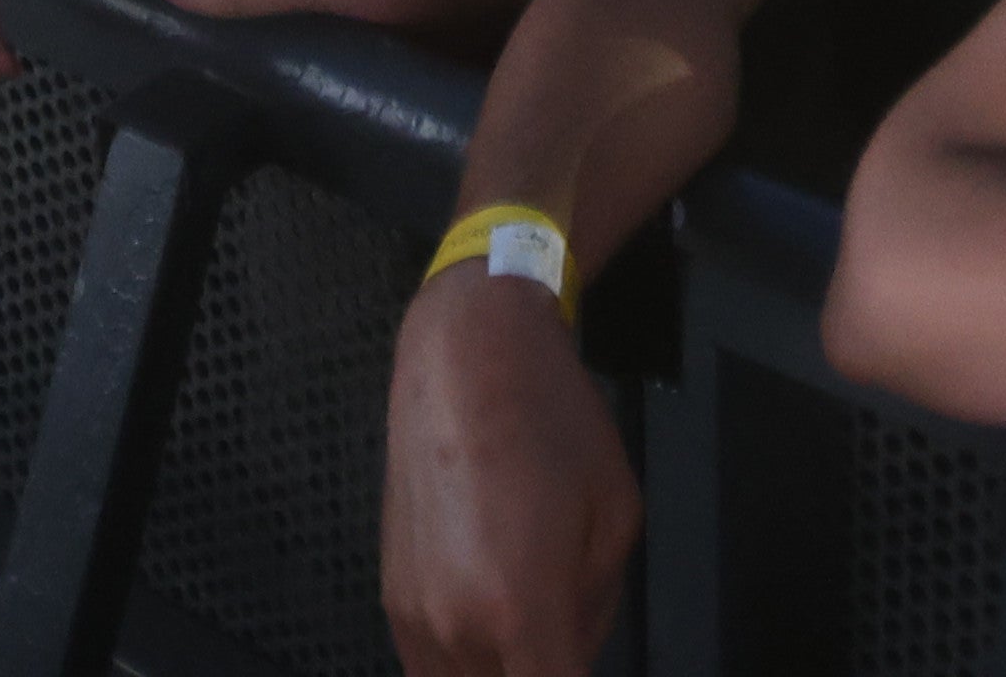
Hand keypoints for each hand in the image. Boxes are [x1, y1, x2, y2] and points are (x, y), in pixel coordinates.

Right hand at [385, 247, 648, 676]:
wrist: (463, 360)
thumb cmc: (554, 426)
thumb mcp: (614, 519)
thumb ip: (596, 610)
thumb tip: (571, 653)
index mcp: (520, 613)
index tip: (577, 662)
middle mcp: (454, 629)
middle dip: (541, 669)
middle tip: (566, 630)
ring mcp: (411, 618)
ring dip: (502, 667)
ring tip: (533, 617)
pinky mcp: (390, 599)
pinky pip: (431, 664)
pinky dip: (468, 659)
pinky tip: (495, 612)